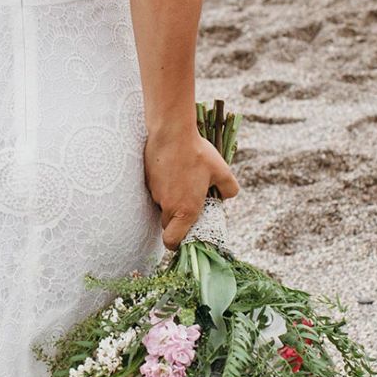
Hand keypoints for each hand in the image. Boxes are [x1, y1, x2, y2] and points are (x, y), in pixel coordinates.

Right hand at [145, 130, 238, 247]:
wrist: (171, 132)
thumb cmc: (198, 153)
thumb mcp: (222, 171)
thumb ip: (229, 189)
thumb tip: (227, 196)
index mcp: (186, 210)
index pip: (172, 240)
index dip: (176, 244)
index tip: (183, 238)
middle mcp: (168, 205)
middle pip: (168, 224)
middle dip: (177, 219)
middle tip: (190, 203)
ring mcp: (154, 193)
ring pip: (162, 205)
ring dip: (171, 200)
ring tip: (183, 179)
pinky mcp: (147, 181)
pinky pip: (156, 191)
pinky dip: (164, 186)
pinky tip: (174, 170)